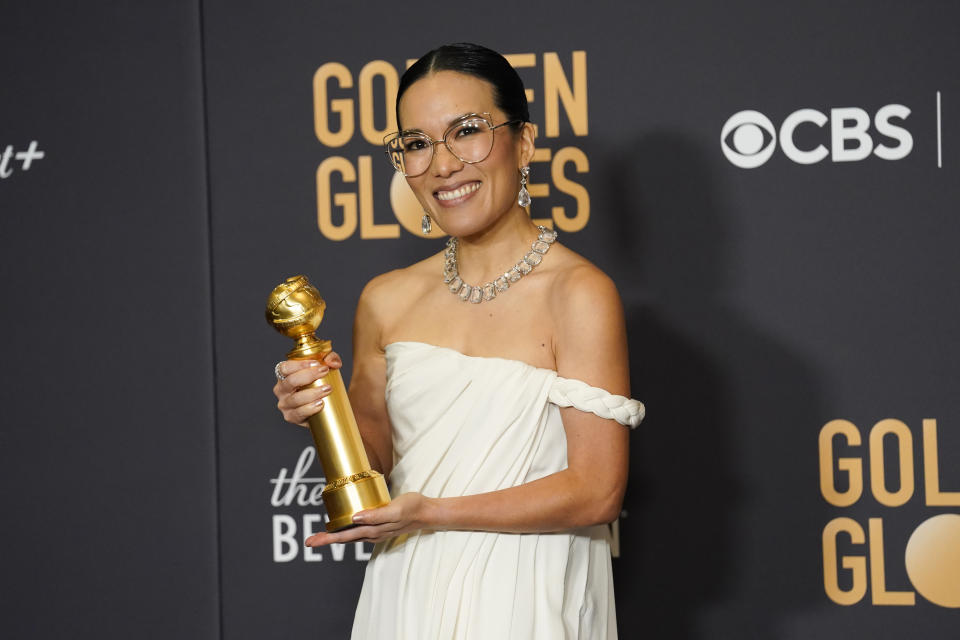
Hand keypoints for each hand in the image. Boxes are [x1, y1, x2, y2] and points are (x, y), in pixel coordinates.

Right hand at [273, 351, 341, 425]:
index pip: (285, 367)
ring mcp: (285, 404)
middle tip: (325, 372)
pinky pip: (298, 413)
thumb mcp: (326, 367)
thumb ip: (331, 358)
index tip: (316, 363)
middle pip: (290, 381)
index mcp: (284, 375)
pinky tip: (320, 404)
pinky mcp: (291, 417)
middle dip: (309, 375)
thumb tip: (332, 363)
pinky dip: (310, 409)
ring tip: (327, 389)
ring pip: (295, 399)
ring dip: (312, 393)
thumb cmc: (321, 383)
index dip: (299, 364)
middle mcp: (281, 389)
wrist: (325, 408)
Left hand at [304, 492, 433, 546]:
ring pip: (350, 536)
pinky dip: (347, 531)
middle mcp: (371, 533)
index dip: (327, 538)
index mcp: (372, 530)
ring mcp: (375, 531)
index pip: (344, 536)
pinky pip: (359, 531)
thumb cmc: (411, 508)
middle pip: (344, 538)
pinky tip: (344, 526)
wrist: (426, 512)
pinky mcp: (379, 526)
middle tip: (309, 541)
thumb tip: (355, 518)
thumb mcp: (395, 510)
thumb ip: (376, 515)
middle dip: (325, 540)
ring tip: (321, 536)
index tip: (311, 541)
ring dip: (335, 537)